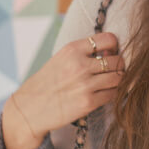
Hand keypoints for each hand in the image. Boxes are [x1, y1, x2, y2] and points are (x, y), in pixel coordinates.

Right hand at [2, 32, 124, 148]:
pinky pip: (113, 94)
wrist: (29, 110)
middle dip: (119, 65)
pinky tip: (105, 93)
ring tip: (111, 82)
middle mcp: (80, 65)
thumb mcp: (61, 59)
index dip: (114, 46)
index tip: (110, 53)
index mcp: (73, 50)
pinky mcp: (88, 103)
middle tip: (114, 70)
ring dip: (118, 80)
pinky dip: (113, 93)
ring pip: (119, 78)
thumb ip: (84, 53)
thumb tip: (112, 51)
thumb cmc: (47, 83)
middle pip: (118, 60)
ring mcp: (85, 84)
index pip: (109, 39)